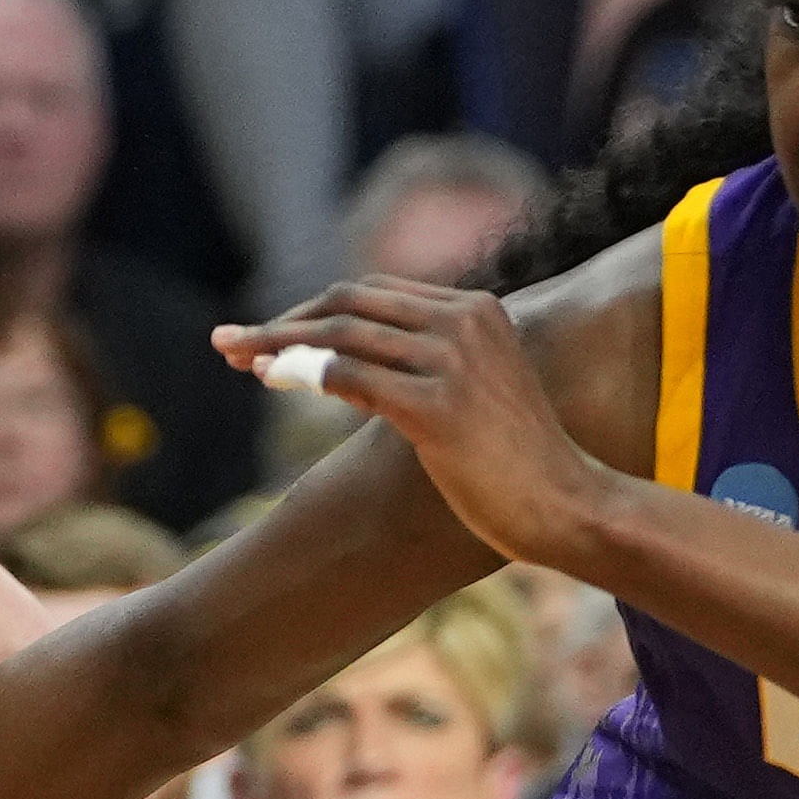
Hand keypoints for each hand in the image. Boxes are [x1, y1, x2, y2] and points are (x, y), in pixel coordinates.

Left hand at [220, 280, 607, 570]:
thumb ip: (434, 365)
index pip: (375, 293)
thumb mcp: (479, 391)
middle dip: (285, 321)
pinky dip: (305, 372)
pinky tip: (271, 379)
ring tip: (237, 360)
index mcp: (476, 310)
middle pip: (350, 301)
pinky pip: (352, 376)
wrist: (568, 506)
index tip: (269, 336)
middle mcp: (465, 322)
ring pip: (343, 333)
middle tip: (231, 343)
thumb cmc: (519, 464)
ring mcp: (453, 361)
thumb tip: (363, 369)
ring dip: (280, 346)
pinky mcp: (439, 407)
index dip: (314, 310)